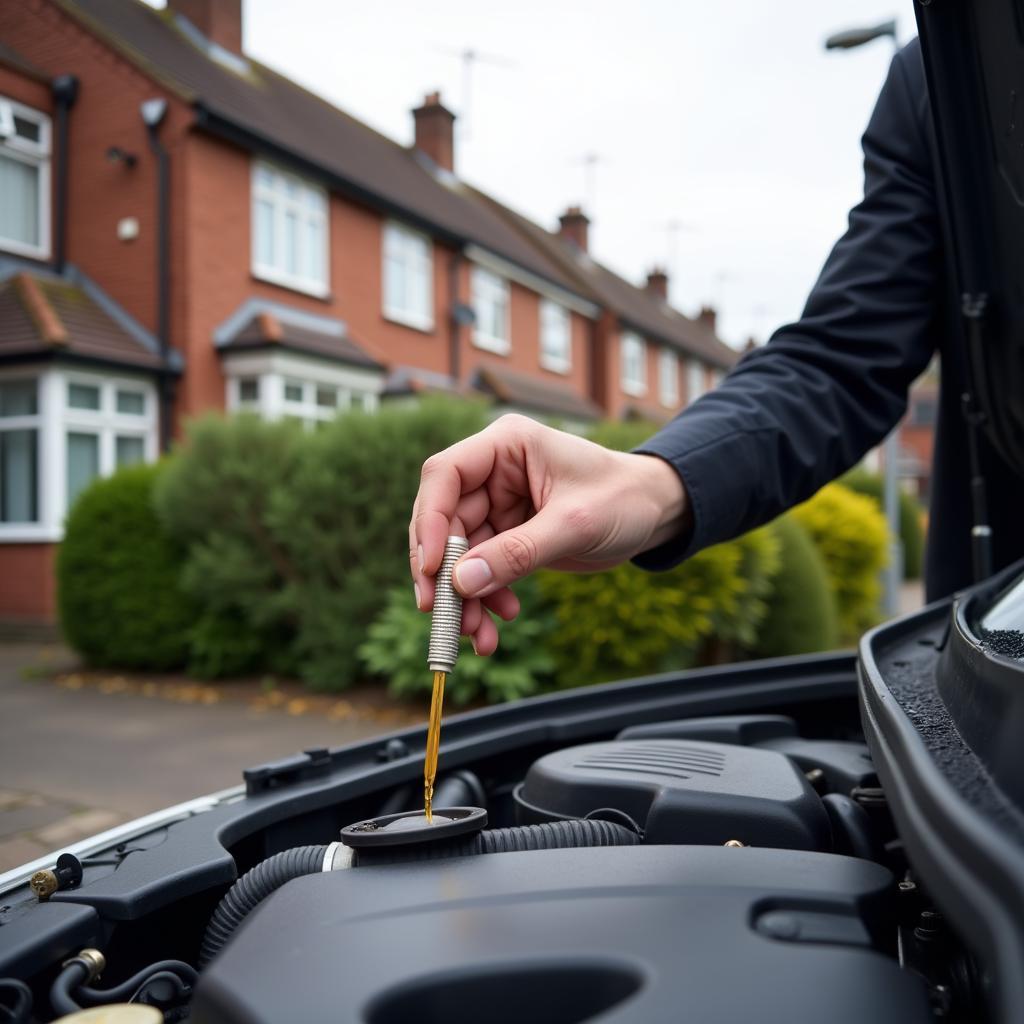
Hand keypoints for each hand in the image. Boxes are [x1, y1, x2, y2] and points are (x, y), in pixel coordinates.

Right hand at [409, 414, 688, 654]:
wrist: (657, 513)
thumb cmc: (623, 498)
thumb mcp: (575, 524)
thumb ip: (519, 552)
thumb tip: (463, 583)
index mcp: (506, 446)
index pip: (445, 475)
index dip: (428, 521)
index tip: (430, 569)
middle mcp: (494, 472)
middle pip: (444, 522)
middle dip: (444, 573)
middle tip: (443, 616)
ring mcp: (499, 505)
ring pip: (459, 554)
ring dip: (464, 597)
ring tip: (478, 635)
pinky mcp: (509, 536)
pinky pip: (482, 570)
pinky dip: (485, 599)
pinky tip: (499, 621)